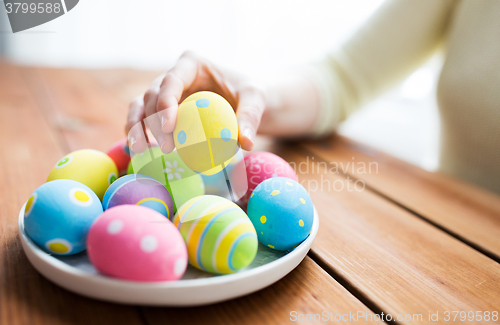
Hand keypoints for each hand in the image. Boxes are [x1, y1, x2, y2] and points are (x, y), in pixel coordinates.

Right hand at [125, 51, 265, 153]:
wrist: (243, 101)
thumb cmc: (248, 93)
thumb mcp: (256, 98)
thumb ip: (251, 115)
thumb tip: (246, 142)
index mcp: (191, 64)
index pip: (172, 80)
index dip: (165, 101)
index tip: (170, 126)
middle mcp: (173, 76)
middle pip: (152, 95)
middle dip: (154, 121)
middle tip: (168, 147)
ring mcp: (164, 93)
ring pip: (140, 106)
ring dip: (136, 127)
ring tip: (139, 150)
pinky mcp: (161, 110)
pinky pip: (143, 121)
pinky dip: (139, 134)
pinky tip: (138, 151)